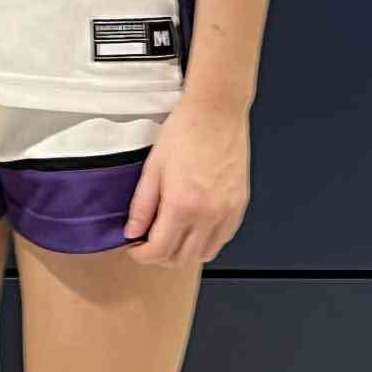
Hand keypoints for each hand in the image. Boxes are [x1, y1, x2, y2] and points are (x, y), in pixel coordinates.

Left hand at [123, 97, 249, 269]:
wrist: (217, 112)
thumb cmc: (185, 131)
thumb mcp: (153, 167)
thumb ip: (142, 205)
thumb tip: (132, 232)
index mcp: (182, 205)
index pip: (159, 250)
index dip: (142, 255)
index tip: (134, 247)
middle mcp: (208, 215)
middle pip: (181, 259)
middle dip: (160, 256)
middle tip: (148, 241)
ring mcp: (227, 213)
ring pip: (204, 254)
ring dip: (184, 253)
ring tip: (170, 235)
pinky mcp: (239, 207)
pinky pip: (222, 239)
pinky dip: (206, 242)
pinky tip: (193, 228)